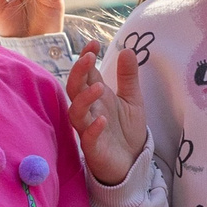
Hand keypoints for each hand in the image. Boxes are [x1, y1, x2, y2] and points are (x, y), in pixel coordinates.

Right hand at [66, 42, 149, 187]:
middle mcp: (89, 110)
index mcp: (96, 96)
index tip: (93, 43)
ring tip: (99, 87)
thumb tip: (127, 49)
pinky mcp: (93, 149)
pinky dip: (93, 128)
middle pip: (74, 88)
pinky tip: (102, 120)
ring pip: (76, 112)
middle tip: (89, 57)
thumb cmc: (127, 131)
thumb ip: (128, 77)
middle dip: (78, 72)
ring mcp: (88, 129)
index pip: (85, 74)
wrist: (132, 162)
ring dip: (84, 99)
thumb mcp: (133, 99)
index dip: (86, 58)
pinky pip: (88, 138)